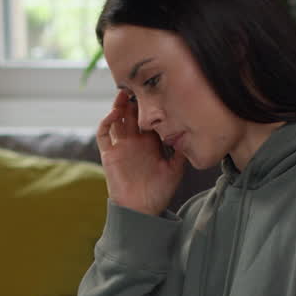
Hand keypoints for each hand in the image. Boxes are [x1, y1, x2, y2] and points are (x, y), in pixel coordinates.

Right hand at [96, 91, 185, 215]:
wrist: (141, 210)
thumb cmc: (159, 192)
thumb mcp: (176, 169)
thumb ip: (181, 152)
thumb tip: (191, 132)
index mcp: (150, 143)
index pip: (148, 117)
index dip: (149, 105)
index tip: (156, 90)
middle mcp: (135, 142)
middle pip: (131, 114)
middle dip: (133, 100)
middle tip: (138, 85)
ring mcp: (121, 147)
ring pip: (116, 119)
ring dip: (118, 106)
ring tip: (124, 93)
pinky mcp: (109, 154)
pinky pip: (103, 134)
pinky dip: (106, 122)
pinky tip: (115, 114)